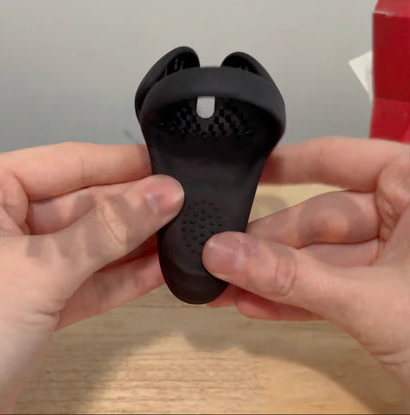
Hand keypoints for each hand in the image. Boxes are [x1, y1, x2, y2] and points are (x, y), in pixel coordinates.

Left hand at [0, 142, 183, 411]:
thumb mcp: (40, 271)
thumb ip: (106, 230)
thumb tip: (158, 196)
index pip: (69, 163)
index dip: (121, 163)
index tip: (163, 168)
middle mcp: (8, 226)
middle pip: (87, 204)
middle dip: (135, 208)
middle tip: (178, 203)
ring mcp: (28, 266)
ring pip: (94, 245)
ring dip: (137, 244)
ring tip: (177, 233)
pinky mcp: (43, 302)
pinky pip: (93, 281)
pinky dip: (126, 278)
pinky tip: (159, 268)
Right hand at [203, 137, 409, 391]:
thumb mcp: (370, 300)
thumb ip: (292, 277)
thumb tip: (224, 253)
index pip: (340, 158)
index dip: (290, 164)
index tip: (250, 171)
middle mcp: (406, 216)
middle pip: (319, 220)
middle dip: (268, 245)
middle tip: (222, 256)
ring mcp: (395, 258)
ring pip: (321, 260)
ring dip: (274, 277)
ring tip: (228, 287)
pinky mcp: (386, 294)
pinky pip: (333, 288)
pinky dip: (297, 299)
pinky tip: (258, 305)